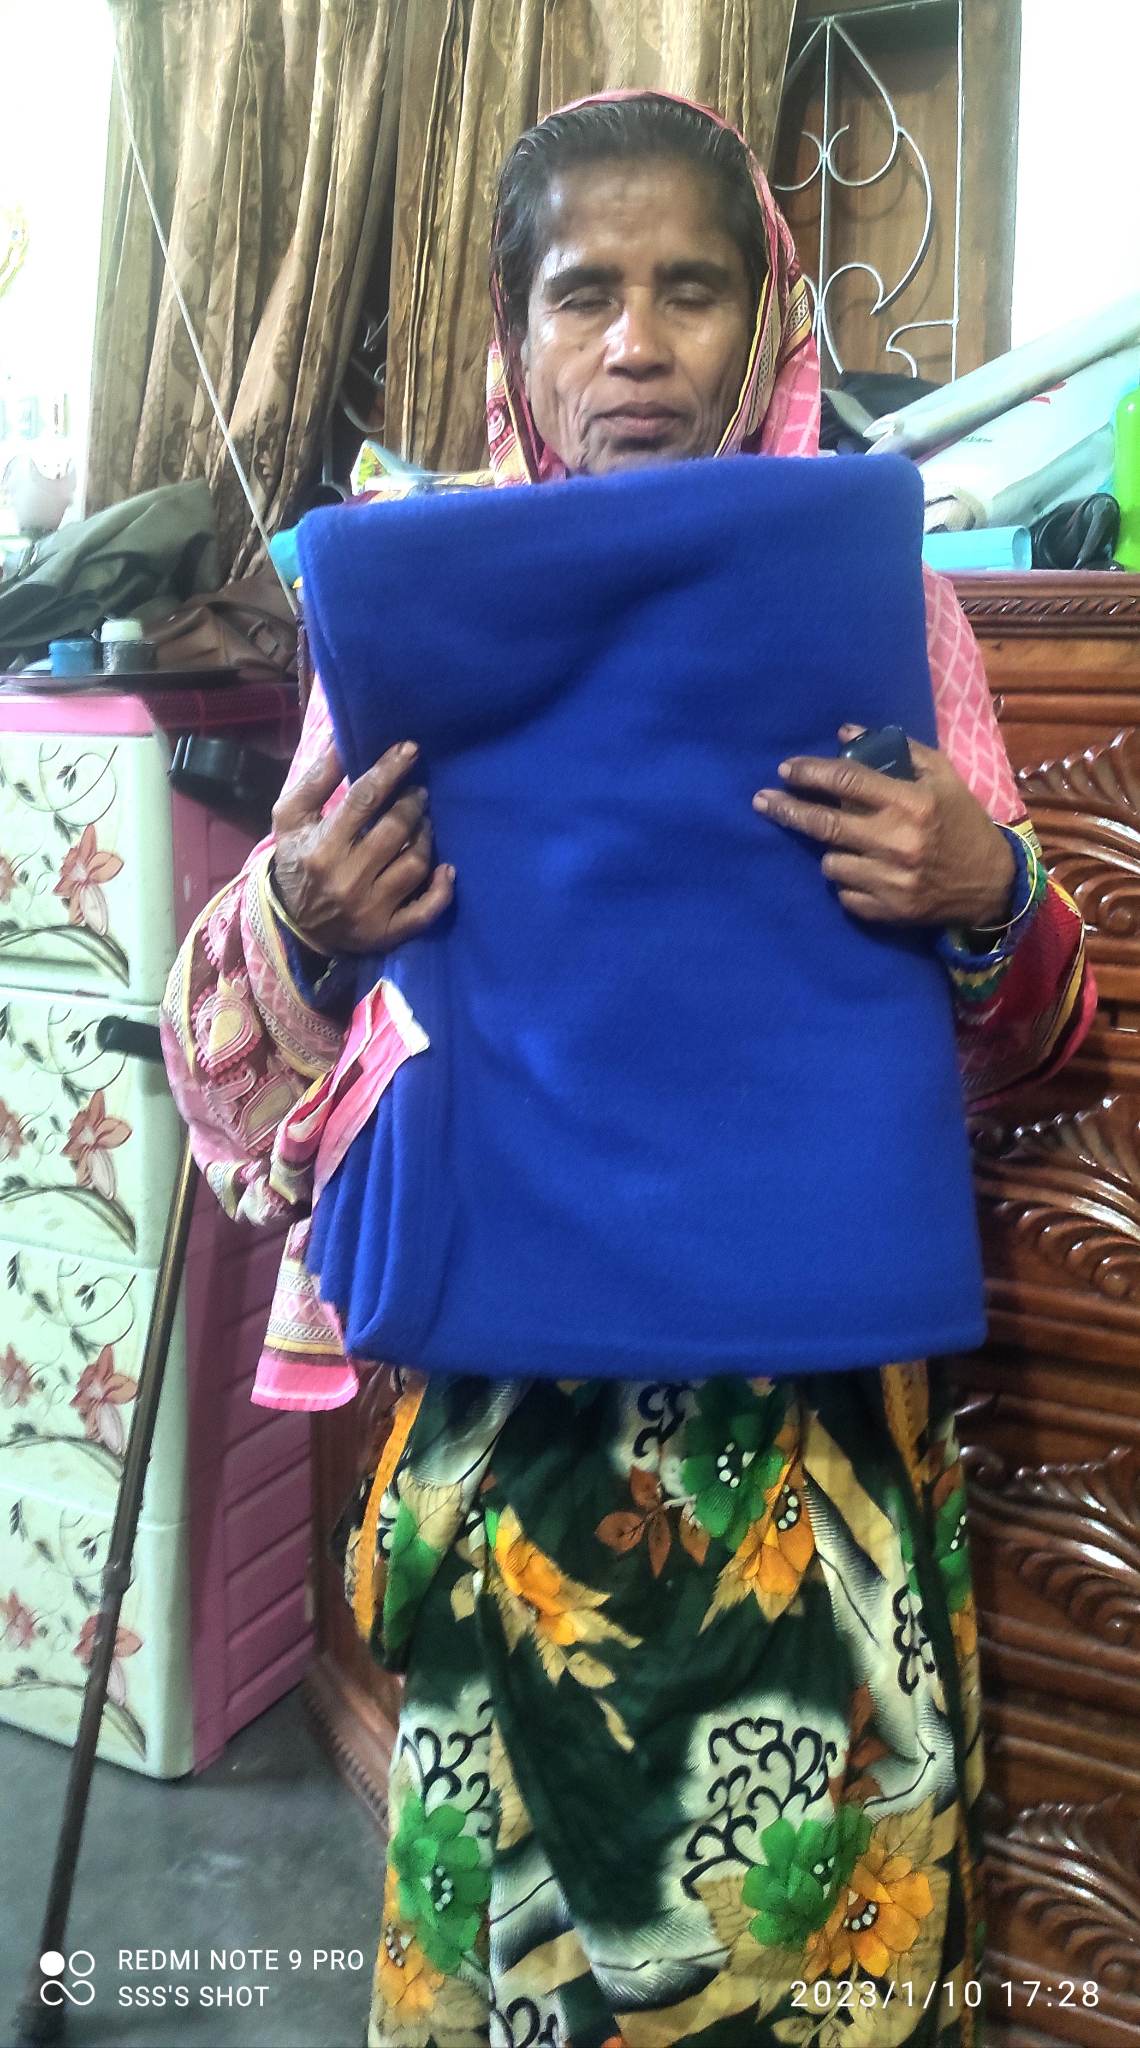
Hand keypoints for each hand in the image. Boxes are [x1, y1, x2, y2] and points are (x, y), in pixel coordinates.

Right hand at [270, 739, 454, 954]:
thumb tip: (341, 738)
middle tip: (418, 792)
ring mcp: (370, 909)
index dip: (390, 771)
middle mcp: (347, 880)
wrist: (293, 925)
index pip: (363, 800)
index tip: (410, 750)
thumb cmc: (296, 860)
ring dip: (426, 837)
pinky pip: (426, 912)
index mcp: (321, 848)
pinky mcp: (387, 933)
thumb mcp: (292, 818)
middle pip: (396, 830)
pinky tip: (447, 870)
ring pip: (415, 864)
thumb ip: (316, 779)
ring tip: (424, 823)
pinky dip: (442, 890)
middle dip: (413, 803)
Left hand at [752, 724, 1016, 927]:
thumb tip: (845, 732)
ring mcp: (891, 880)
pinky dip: (848, 881)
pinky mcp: (888, 910)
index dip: (811, 773)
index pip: (847, 782)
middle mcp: (898, 841)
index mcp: (912, 803)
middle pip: (825, 824)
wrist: (991, 884)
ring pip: (830, 862)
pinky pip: (844, 893)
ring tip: (849, 844)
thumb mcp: (943, 777)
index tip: (787, 769)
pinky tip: (865, 872)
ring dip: (831, 850)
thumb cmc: (963, 822)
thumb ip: (899, 751)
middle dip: (788, 809)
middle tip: (762, 800)